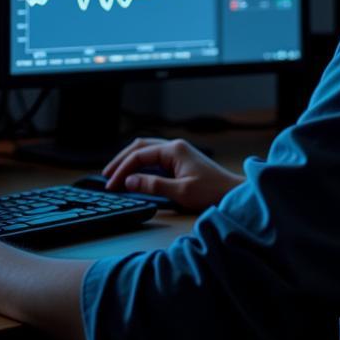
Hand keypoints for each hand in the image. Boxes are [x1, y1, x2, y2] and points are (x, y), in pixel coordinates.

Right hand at [102, 138, 243, 213]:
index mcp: (174, 149)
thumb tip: (129, 181)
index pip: (139, 155)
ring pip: (147, 150)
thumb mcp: (180, 191)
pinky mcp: (181, 160)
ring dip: (130, 160)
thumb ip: (153, 185)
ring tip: (116, 173)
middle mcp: (175, 146)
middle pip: (140, 147)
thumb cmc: (211, 191)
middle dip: (121, 160)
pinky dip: (141, 163)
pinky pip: (155, 157)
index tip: (111, 185)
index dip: (122, 170)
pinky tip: (135, 173)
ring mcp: (178, 152)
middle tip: (106, 175)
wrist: (233, 193)